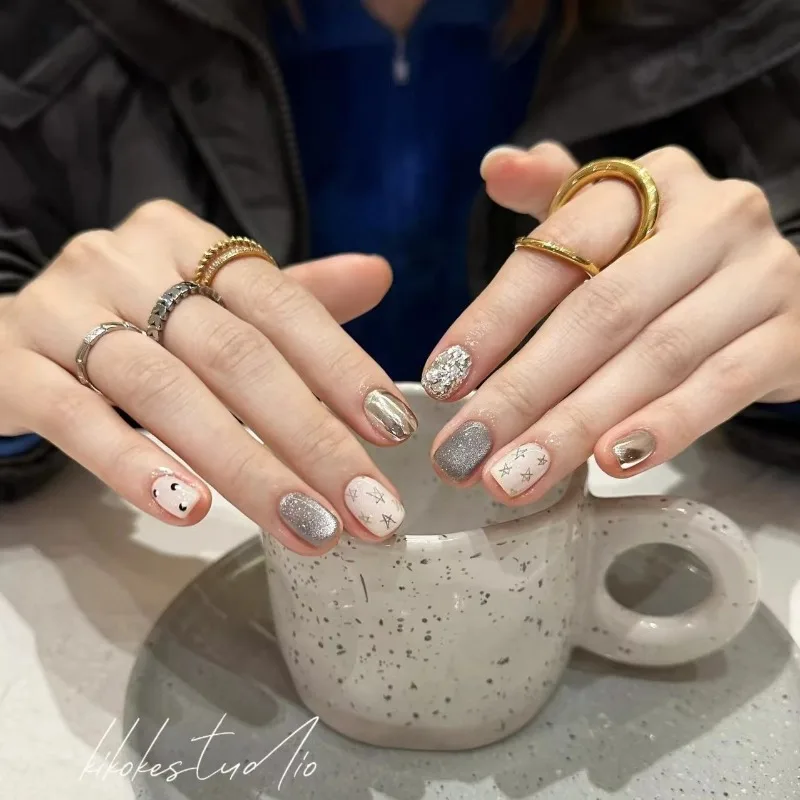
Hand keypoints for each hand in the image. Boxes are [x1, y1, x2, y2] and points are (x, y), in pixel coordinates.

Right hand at [0, 200, 415, 551]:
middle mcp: (123, 262)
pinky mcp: (11, 366)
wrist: (10, 335)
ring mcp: (61, 311)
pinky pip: (77, 418)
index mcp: (185, 241)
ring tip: (305, 527)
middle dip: (310, 438)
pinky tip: (190, 511)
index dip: (340, 366)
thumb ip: (292, 297)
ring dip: (245, 468)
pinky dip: (136, 466)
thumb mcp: (210, 301)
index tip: (393, 432)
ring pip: (165, 392)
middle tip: (366, 508)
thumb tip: (379, 274)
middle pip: (233, 354)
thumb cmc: (132, 322)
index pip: (279, 301)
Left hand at [425, 142, 799, 501]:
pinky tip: (610, 464)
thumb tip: (495, 166)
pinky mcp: (793, 335)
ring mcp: (760, 276)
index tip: (443, 380)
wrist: (780, 285)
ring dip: (576, 425)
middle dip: (523, 390)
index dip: (494, 319)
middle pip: (600, 312)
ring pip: (655, 357)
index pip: (557, 252)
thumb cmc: (670, 259)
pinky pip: (725, 386)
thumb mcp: (614, 220)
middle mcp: (710, 218)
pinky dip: (665, 427)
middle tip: (465, 452)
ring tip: (515, 476)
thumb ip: (553, 196)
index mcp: (648, 186)